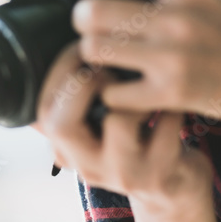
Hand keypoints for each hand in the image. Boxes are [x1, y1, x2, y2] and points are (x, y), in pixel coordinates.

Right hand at [33, 41, 215, 208]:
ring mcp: (122, 173)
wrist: (173, 183)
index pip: (44, 109)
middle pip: (61, 124)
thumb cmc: (133, 138)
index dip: (62, 70)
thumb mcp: (97, 124)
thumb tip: (60, 38)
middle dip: (85, 83)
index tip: (85, 45)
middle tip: (110, 69)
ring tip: (148, 90)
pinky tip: (176, 104)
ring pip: (118, 121)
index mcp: (66, 149)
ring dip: (136, 93)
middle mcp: (88, 166)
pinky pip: (165, 123)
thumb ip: (75, 94)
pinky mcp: (158, 174)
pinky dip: (173, 105)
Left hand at [61, 0, 220, 121]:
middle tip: (87, 17)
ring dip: (91, 49)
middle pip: (95, 10)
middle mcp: (180, 19)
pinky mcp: (173, 95)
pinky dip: (109, 88)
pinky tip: (119, 82)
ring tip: (101, 48)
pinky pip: (113, 91)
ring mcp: (175, 59)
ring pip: (96, 50)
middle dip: (81, 13)